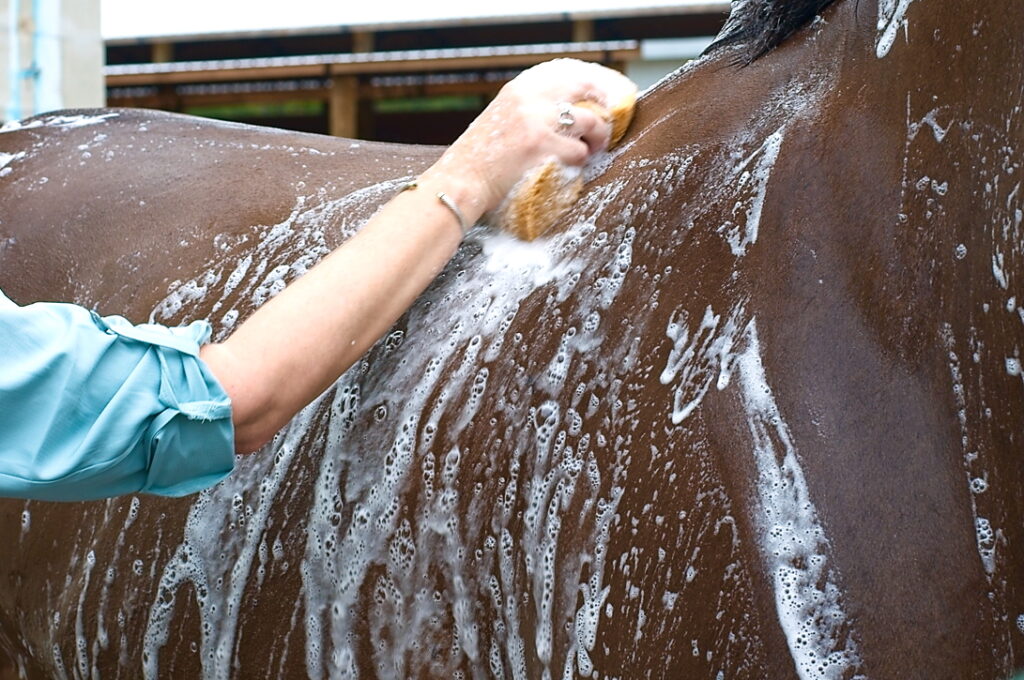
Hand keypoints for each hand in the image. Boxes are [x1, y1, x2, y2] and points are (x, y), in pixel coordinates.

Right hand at [420, 59, 637, 216]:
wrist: (461, 181)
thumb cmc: (481, 159)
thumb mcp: (501, 119)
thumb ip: (529, 109)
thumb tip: (569, 112)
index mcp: (519, 89)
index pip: (567, 74)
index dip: (591, 86)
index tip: (601, 100)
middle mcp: (530, 98)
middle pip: (585, 90)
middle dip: (602, 109)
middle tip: (602, 130)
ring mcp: (538, 121)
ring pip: (591, 122)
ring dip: (596, 139)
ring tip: (590, 152)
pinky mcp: (543, 146)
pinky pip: (580, 152)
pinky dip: (579, 163)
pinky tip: (568, 169)